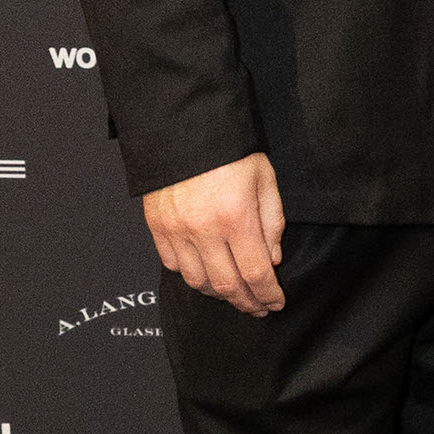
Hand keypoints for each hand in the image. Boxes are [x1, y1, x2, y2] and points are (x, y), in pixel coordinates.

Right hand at [144, 151, 286, 312]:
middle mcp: (204, 229)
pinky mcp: (157, 226)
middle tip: (258, 307)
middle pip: (227, 285)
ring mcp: (176, 230)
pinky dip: (191, 275)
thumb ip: (272, 221)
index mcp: (236, 217)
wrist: (185, 127)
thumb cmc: (231, 150)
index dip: (268, 295)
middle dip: (246, 302)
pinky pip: (172, 265)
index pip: (255, 273)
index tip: (276, 303)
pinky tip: (205, 272)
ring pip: (197, 281)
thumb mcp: (265, 178)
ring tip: (233, 291)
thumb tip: (271, 259)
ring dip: (218, 292)